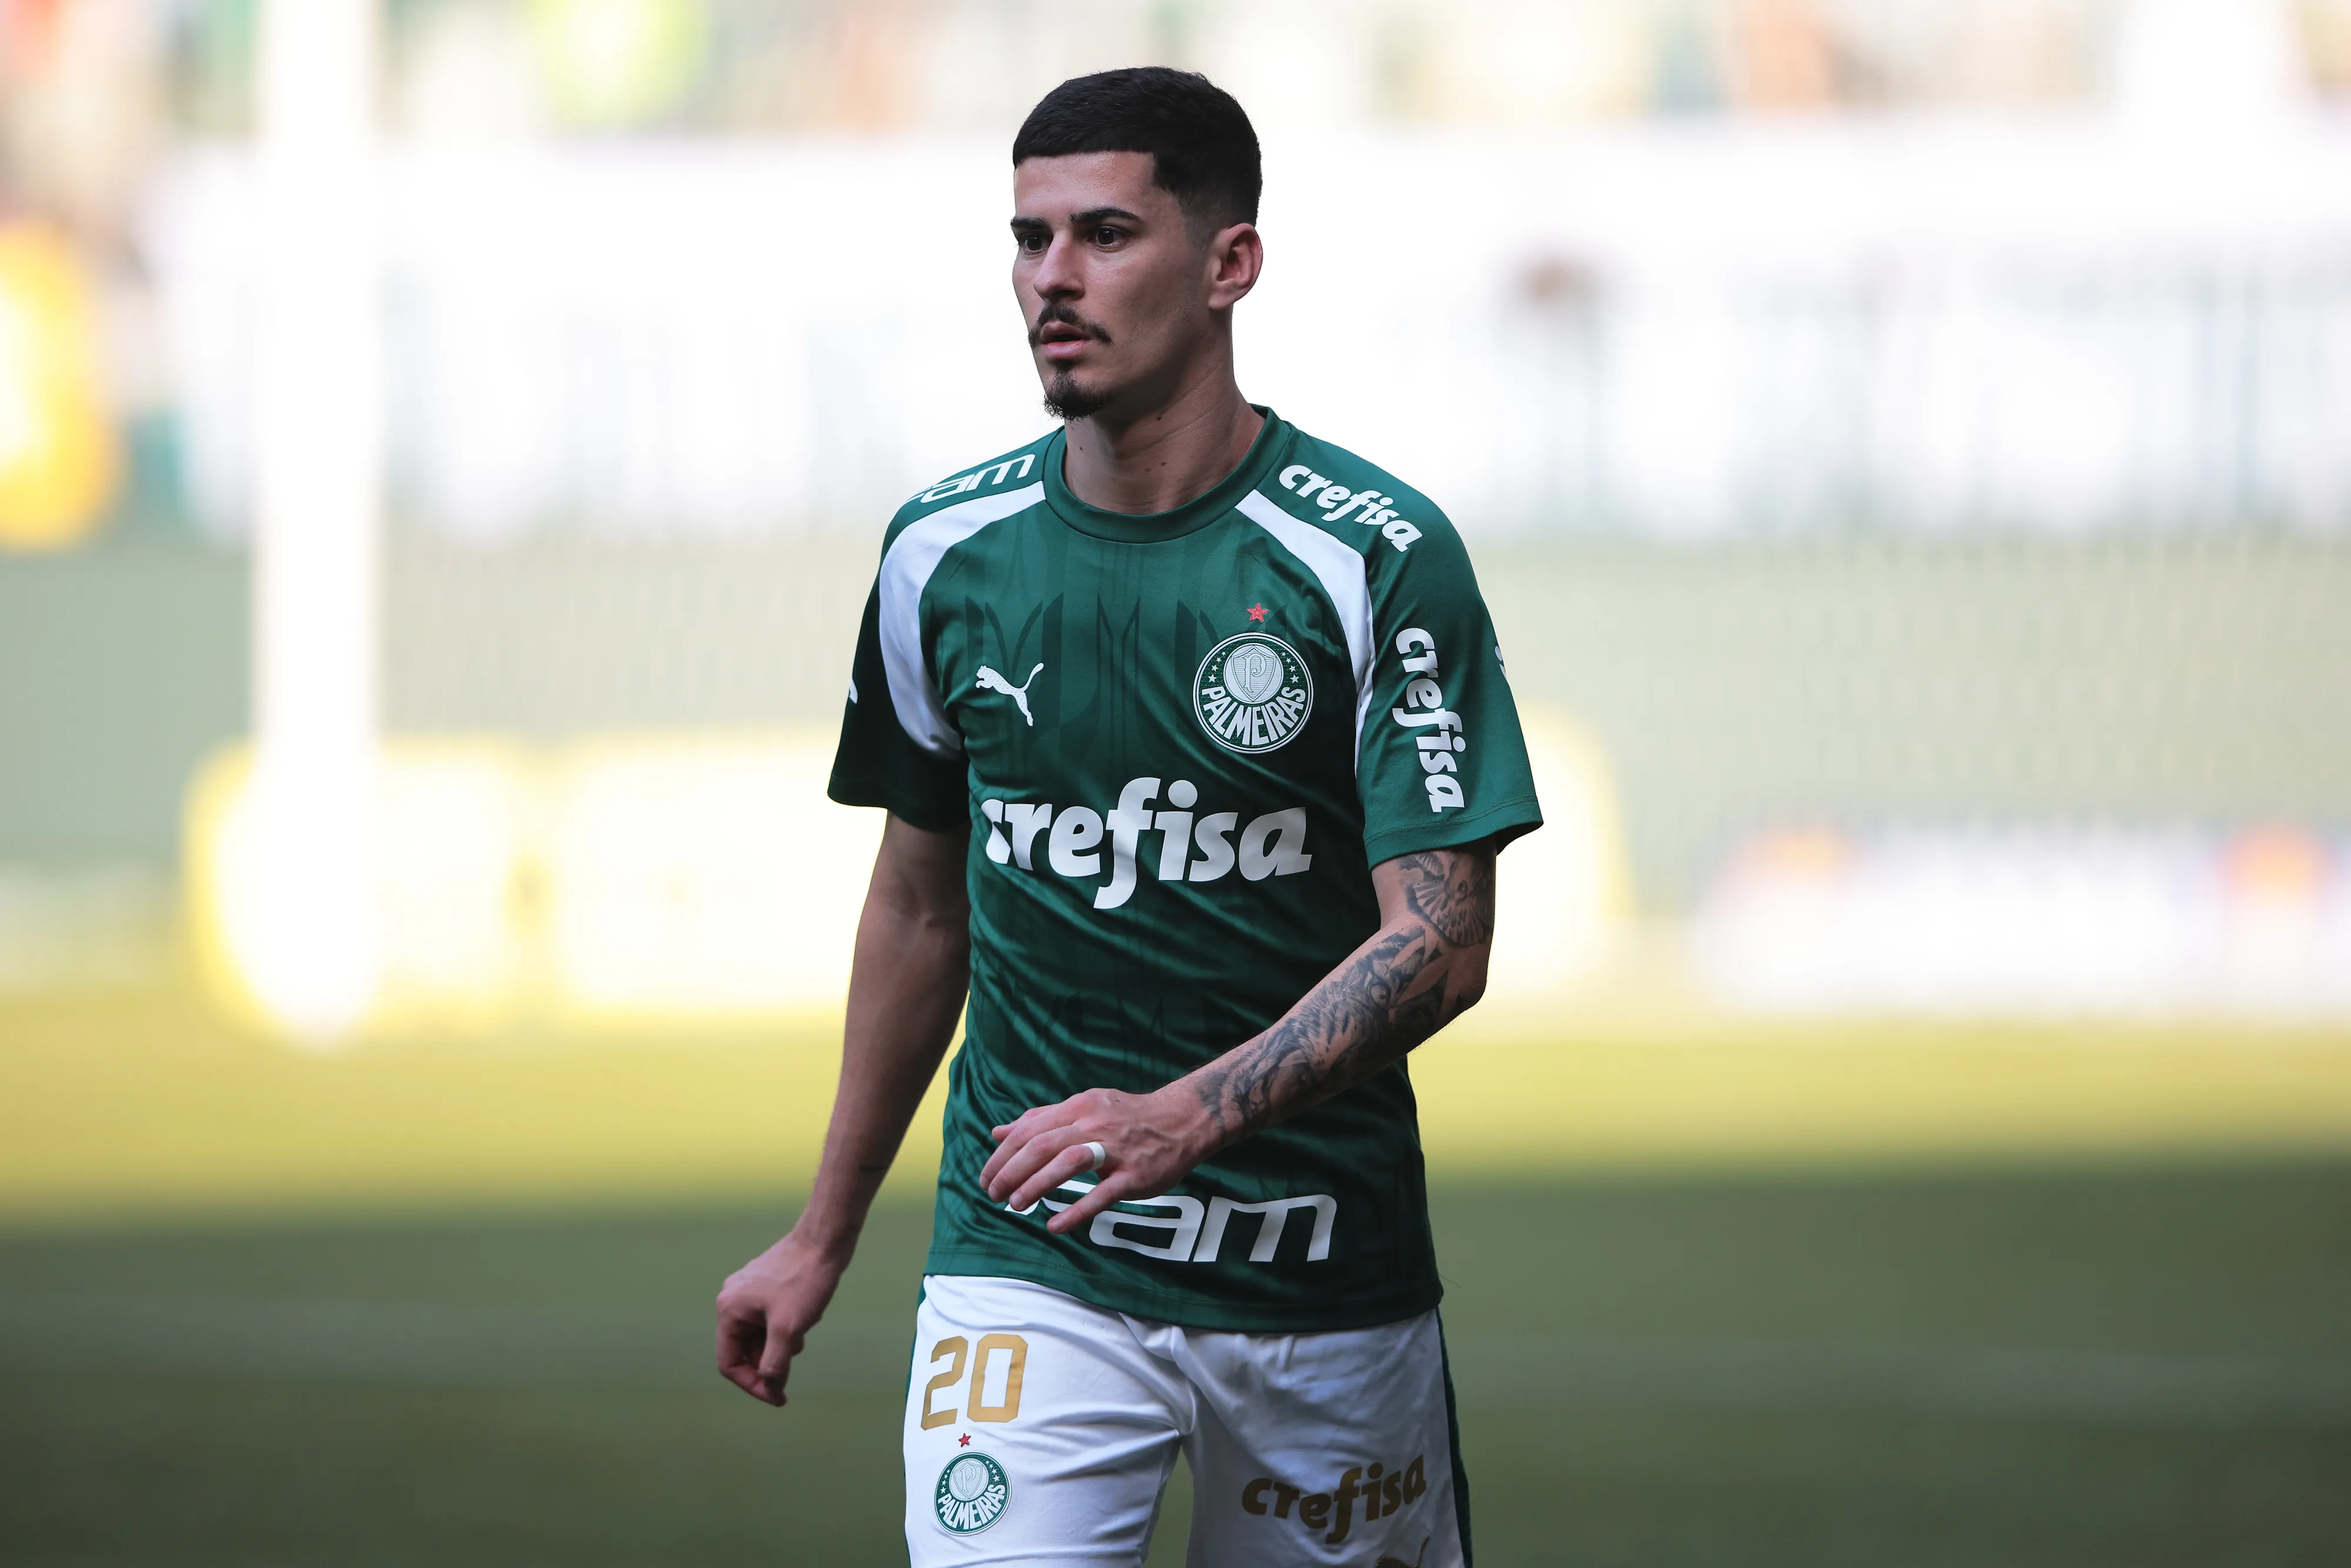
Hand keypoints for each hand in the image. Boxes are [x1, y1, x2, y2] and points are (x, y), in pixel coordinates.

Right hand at [714, 1229, 849, 1406]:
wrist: (826, 1240)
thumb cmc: (805, 1281)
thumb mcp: (788, 1330)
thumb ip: (774, 1365)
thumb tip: (771, 1390)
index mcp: (728, 1310)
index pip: (729, 1363)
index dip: (753, 1385)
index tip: (779, 1397)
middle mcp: (732, 1299)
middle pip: (746, 1350)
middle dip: (772, 1359)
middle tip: (797, 1356)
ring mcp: (749, 1291)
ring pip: (761, 1336)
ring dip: (783, 1343)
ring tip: (805, 1327)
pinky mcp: (766, 1286)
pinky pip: (771, 1320)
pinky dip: (788, 1327)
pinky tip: (808, 1314)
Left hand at [981, 1086, 1215, 1235]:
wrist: (1183, 1120)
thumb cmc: (1127, 1117)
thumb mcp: (1083, 1108)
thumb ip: (1040, 1120)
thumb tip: (998, 1132)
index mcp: (1078, 1107)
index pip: (1030, 1130)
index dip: (1003, 1155)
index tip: (985, 1177)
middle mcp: (1093, 1124)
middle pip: (1042, 1145)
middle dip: (1011, 1171)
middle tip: (993, 1195)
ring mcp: (1115, 1150)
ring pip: (1067, 1163)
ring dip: (1036, 1185)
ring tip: (1016, 1206)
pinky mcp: (1134, 1175)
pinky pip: (1102, 1195)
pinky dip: (1076, 1211)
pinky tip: (1055, 1226)